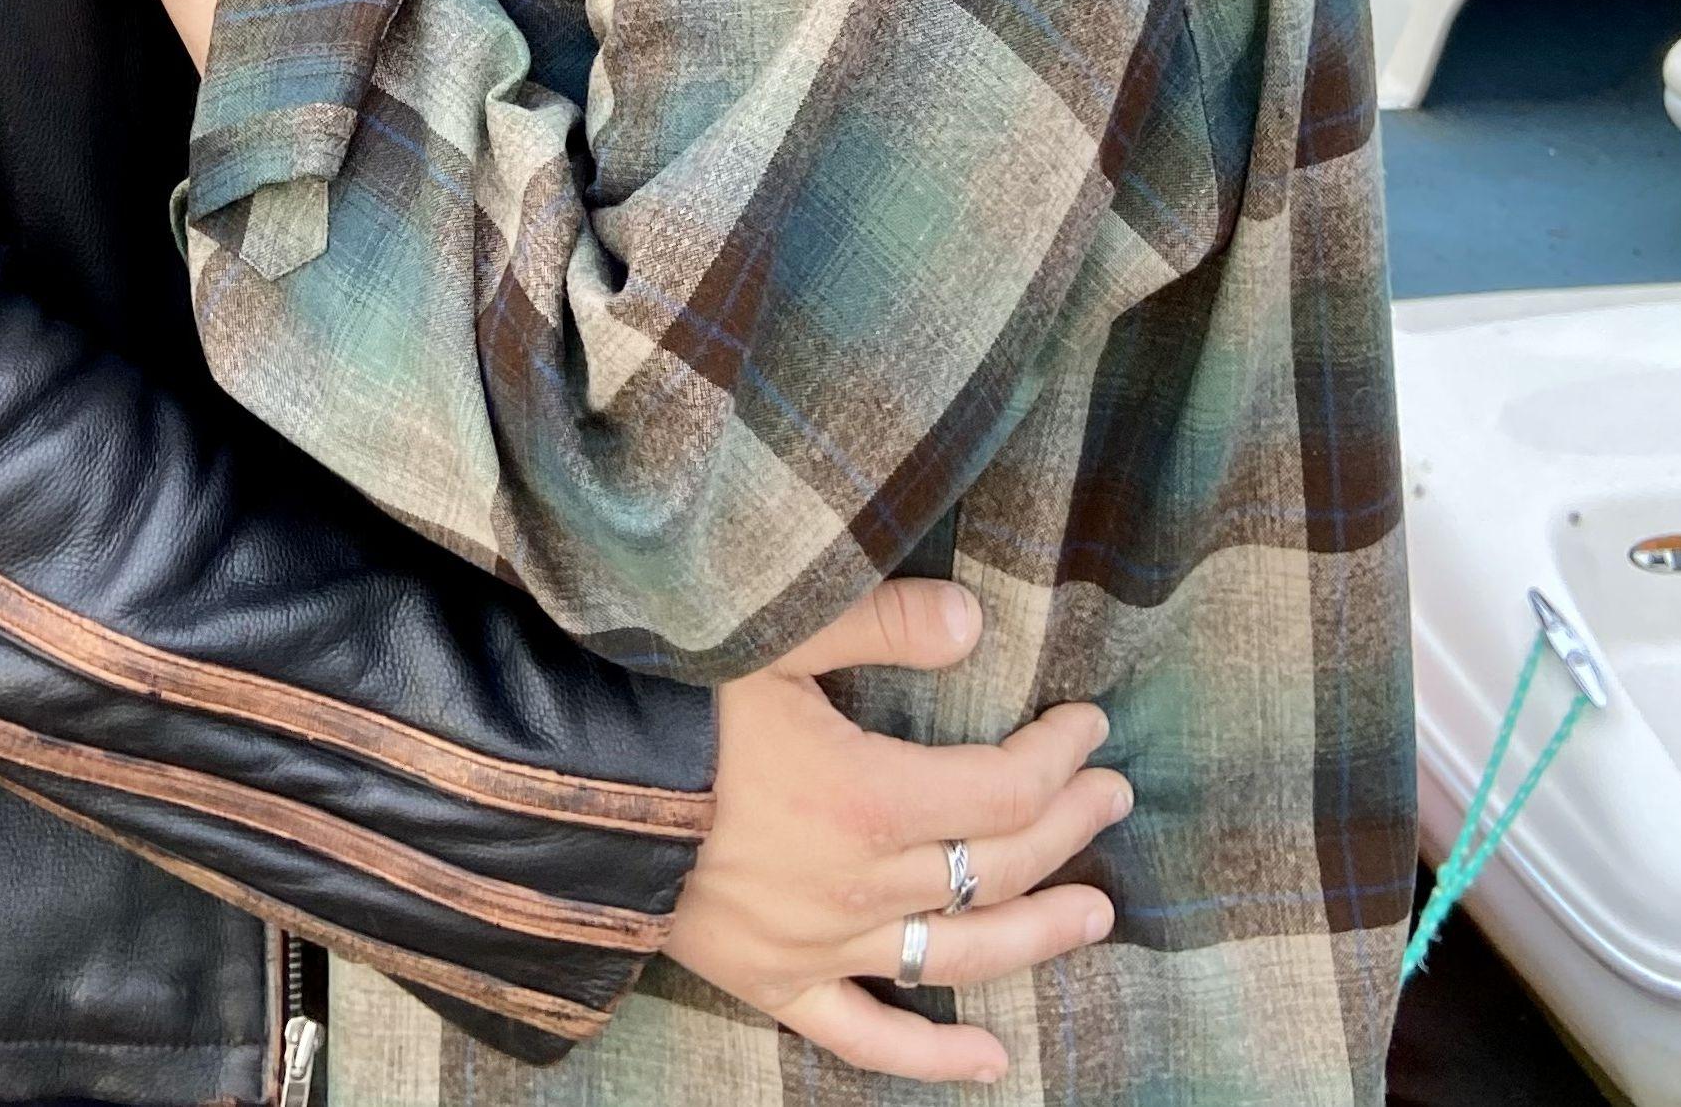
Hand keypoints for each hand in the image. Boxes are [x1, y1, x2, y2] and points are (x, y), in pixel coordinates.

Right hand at [664, 579, 1127, 1084]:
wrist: (568, 788)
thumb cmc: (669, 699)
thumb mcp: (773, 641)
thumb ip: (881, 627)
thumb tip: (976, 620)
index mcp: (869, 798)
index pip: (1003, 788)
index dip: (1058, 757)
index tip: (1090, 727)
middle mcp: (861, 884)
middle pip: (998, 864)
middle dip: (1066, 826)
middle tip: (1112, 797)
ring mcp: (823, 945)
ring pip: (959, 955)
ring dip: (1038, 935)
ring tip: (1096, 914)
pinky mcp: (778, 984)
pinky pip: (868, 1036)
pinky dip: (932, 1056)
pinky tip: (989, 1060)